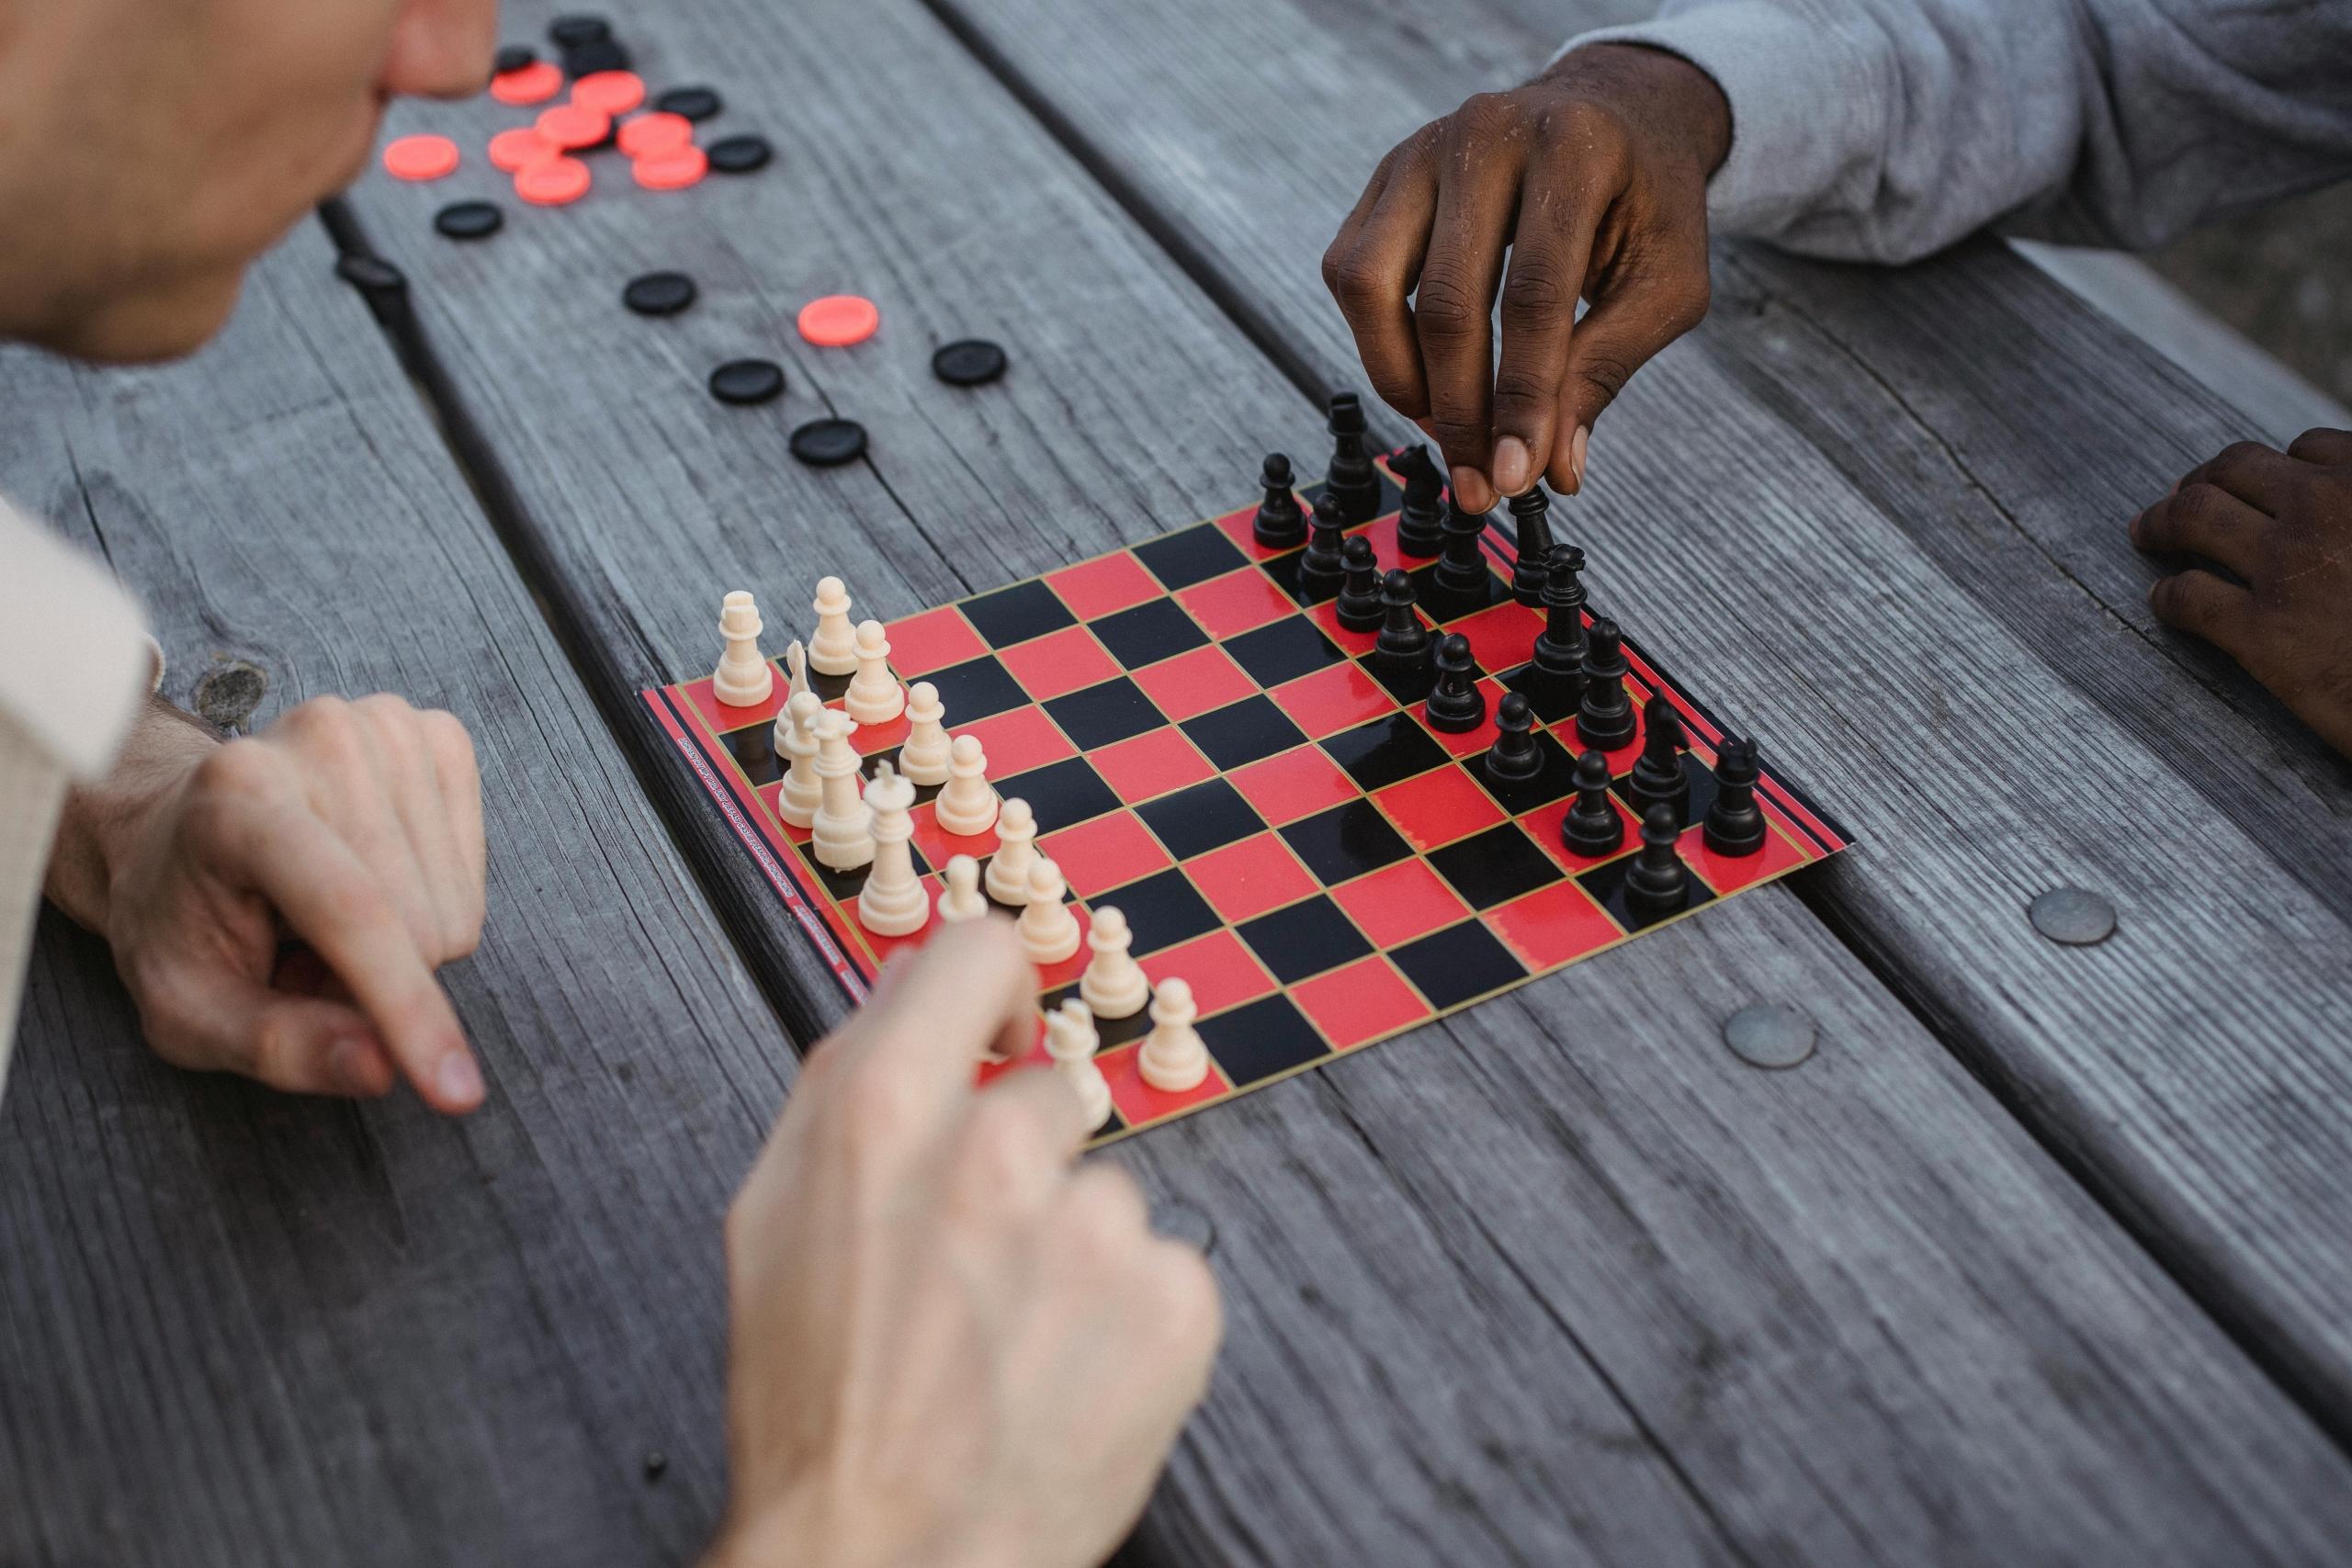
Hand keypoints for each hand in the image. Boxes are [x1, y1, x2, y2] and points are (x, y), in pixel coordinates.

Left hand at [45, 693, 487, 1109]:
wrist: (182, 827)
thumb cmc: (182, 920)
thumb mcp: (189, 1011)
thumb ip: (278, 1047)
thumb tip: (380, 1067)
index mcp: (237, 798)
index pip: (351, 910)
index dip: (407, 1007)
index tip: (456, 1093)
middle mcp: (321, 739)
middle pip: (417, 920)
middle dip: (374, 976)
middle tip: (300, 961)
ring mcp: (387, 726)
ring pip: (456, 906)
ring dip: (402, 942)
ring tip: (324, 920)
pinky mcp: (436, 733)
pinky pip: (477, 869)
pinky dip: (435, 899)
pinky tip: (374, 879)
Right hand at [707, 919, 1220, 1567]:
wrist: (883, 1558)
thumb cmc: (816, 1404)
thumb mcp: (773, 1217)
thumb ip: (846, 1080)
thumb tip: (909, 984)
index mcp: (885, 1112)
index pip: (983, 948)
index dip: (995, 988)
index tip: (1003, 1027)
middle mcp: (999, 1150)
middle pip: (1052, 1089)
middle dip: (1023, 1158)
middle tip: (976, 1260)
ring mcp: (1098, 1227)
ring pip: (1106, 1193)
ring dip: (1073, 1251)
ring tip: (1009, 1341)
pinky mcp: (1176, 1302)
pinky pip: (1165, 1268)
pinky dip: (1128, 1317)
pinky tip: (1064, 1371)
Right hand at [1322, 44, 1729, 511]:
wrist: (1612, 116)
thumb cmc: (1646, 202)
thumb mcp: (1665, 283)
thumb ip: (1608, 369)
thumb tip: (1554, 468)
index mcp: (1575, 148)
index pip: (1534, 295)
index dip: (1522, 398)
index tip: (1517, 477)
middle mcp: (1487, 132)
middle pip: (1446, 299)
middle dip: (1460, 411)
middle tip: (1479, 485)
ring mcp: (1423, 148)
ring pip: (1371, 284)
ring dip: (1402, 379)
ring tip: (1448, 430)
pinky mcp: (1386, 175)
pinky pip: (1351, 272)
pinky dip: (1377, 342)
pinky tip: (1424, 379)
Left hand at [2131, 428, 2351, 756]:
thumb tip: (2341, 517)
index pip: (2308, 449)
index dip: (2273, 468)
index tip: (2256, 486)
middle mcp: (2326, 508)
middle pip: (2234, 469)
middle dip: (2200, 480)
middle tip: (2178, 497)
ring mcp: (2287, 566)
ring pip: (2193, 516)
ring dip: (2160, 521)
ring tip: (2146, 532)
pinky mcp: (2261, 631)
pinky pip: (2187, 597)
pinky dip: (2166, 595)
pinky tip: (2163, 601)